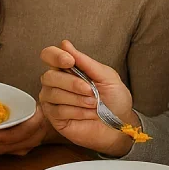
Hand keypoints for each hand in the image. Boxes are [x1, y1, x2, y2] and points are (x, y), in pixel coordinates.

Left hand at [0, 106, 50, 154]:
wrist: (52, 117)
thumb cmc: (38, 105)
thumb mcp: (29, 100)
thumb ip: (13, 101)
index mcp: (36, 121)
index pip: (21, 132)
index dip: (4, 137)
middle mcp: (33, 137)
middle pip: (8, 146)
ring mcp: (27, 146)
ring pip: (4, 151)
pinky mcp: (21, 150)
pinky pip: (4, 152)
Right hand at [39, 40, 134, 155]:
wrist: (120, 125)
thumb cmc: (114, 100)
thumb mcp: (106, 76)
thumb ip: (85, 62)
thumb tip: (65, 44)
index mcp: (67, 69)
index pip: (49, 55)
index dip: (55, 56)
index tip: (69, 61)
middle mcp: (56, 83)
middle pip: (48, 76)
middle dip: (72, 83)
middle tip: (91, 90)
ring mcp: (53, 100)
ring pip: (53, 94)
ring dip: (78, 99)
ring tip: (93, 104)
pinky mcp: (54, 117)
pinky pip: (58, 110)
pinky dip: (77, 112)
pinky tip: (88, 114)